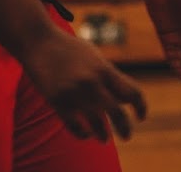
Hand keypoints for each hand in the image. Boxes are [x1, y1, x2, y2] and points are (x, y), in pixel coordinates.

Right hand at [20, 30, 147, 142]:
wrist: (39, 42)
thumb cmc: (69, 49)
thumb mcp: (94, 57)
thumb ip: (109, 76)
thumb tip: (124, 99)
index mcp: (104, 69)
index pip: (132, 92)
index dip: (141, 107)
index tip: (141, 117)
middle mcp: (92, 82)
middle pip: (117, 112)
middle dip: (126, 128)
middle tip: (127, 136)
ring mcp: (74, 92)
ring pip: (97, 124)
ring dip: (103, 135)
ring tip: (104, 138)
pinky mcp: (57, 101)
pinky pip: (75, 126)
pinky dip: (83, 133)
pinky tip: (85, 133)